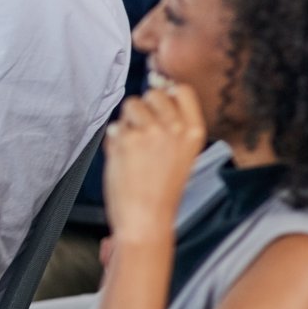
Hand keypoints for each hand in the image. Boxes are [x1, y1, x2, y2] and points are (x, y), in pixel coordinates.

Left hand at [100, 84, 205, 244]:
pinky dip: (114, 140)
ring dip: (127, 122)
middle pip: (153, 93)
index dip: (166, 93)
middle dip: (143, 108)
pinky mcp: (126, 139)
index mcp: (194, 131)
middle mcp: (175, 127)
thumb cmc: (162, 190)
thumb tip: (156, 89)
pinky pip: (114, 126)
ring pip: (131, 105)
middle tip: (143, 135)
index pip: (182, 90)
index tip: (158, 105)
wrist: (147, 218)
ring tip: (133, 148)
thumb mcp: (181, 153)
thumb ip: (172, 123)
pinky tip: (123, 159)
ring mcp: (150, 131)